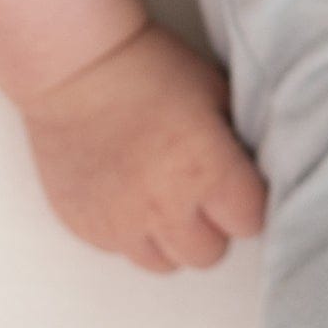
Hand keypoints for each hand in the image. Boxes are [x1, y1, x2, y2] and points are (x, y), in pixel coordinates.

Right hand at [18, 22, 268, 273]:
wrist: (73, 64)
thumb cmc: (148, 67)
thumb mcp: (213, 91)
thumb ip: (238, 140)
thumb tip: (254, 171)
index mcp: (207, 170)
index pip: (251, 223)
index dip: (247, 202)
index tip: (237, 185)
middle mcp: (166, 206)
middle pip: (210, 254)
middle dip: (212, 225)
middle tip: (198, 190)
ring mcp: (121, 222)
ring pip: (166, 263)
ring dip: (171, 236)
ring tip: (161, 195)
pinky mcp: (85, 226)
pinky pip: (122, 251)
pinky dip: (129, 230)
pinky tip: (126, 192)